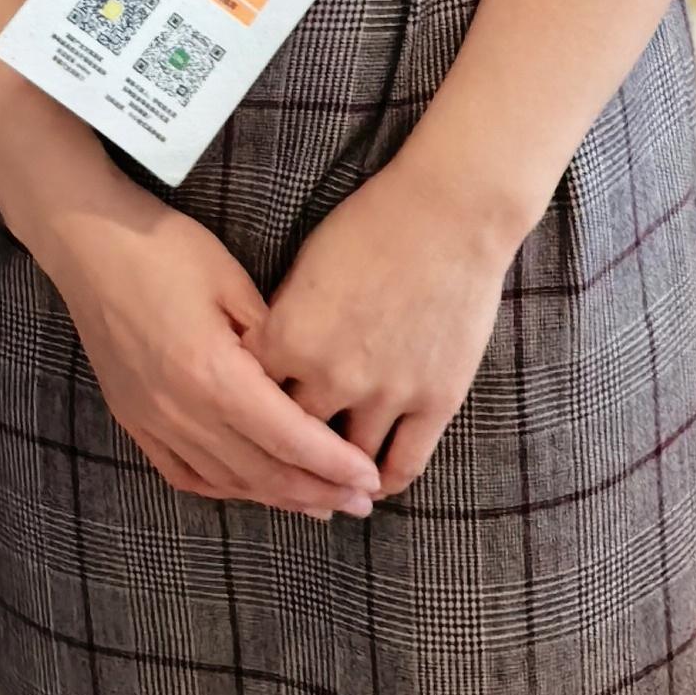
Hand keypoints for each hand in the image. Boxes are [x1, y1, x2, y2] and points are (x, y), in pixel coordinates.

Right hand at [42, 201, 384, 518]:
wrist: (89, 241)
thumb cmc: (166, 249)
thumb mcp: (233, 282)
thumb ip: (274, 341)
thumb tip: (310, 382)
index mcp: (213, 375)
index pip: (288, 438)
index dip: (333, 465)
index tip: (370, 480)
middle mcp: (182, 411)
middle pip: (263, 471)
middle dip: (317, 492)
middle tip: (360, 504)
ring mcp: (153, 421)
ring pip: (227, 481)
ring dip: (277, 498)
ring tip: (319, 505)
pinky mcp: (134, 419)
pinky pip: (185, 474)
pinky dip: (225, 488)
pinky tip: (252, 489)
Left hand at [255, 159, 510, 497]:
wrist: (449, 214)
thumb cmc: (372, 225)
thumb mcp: (305, 266)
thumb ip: (283, 321)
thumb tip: (268, 360)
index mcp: (289, 337)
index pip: (248, 398)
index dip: (246, 410)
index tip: (247, 420)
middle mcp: (331, 375)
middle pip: (291, 438)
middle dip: (284, 449)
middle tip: (283, 460)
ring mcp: (386, 393)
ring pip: (346, 464)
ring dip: (334, 475)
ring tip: (327, 479)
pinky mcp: (435, 401)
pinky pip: (403, 465)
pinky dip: (382, 480)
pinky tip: (371, 480)